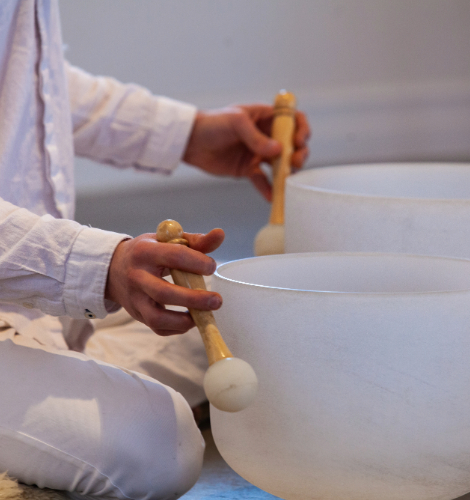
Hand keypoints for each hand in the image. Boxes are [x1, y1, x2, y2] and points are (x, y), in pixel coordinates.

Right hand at [105, 228, 224, 335]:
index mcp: (146, 252)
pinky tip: (192, 319)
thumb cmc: (149, 252)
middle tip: (217, 300)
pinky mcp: (137, 314)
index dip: (196, 262)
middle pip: (164, 292)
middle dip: (194, 299)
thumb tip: (220, 234)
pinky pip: (158, 328)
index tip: (212, 267)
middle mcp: (137, 276)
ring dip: (184, 320)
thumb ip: (196, 240)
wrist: (114, 268)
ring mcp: (135, 298)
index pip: (174, 256)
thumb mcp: (167, 240)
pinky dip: (177, 328)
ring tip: (204, 316)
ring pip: (157, 317)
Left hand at [183, 104, 310, 200]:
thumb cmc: (212, 123)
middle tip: (293, 163)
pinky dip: (268, 189)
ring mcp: (258, 153)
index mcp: (265, 117)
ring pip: (281, 164)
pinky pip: (263, 180)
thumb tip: (278, 151)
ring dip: (287, 172)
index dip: (301, 130)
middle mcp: (265, 135)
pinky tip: (272, 197)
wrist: (190, 141)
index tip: (299, 141)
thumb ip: (256, 137)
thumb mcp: (236, 122)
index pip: (292, 120)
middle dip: (298, 154)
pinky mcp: (248, 169)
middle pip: (292, 145)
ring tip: (286, 179)